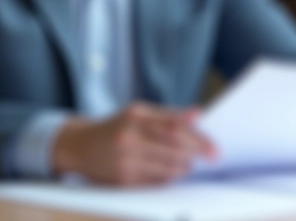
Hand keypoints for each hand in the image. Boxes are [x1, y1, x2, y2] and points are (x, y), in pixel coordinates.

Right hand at [52, 102, 216, 185]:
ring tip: (186, 164)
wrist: (81, 146)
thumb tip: (197, 115)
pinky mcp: (123, 180)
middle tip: (207, 158)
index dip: (198, 139)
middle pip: (174, 149)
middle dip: (194, 155)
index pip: (175, 127)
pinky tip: (169, 172)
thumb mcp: (139, 113)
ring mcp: (124, 160)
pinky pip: (157, 182)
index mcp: (136, 116)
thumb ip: (169, 115)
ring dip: (183, 168)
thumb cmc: (117, 127)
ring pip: (168, 168)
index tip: (214, 149)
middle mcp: (128, 137)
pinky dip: (169, 178)